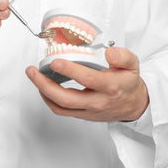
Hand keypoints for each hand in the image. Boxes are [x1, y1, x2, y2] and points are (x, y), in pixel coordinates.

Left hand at [25, 47, 148, 121]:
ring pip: (61, 106)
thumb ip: (123, 56)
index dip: (70, 70)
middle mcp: (97, 100)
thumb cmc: (128, 83)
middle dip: (45, 84)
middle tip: (33, 71)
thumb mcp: (132, 65)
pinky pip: (61, 111)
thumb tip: (110, 53)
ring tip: (34, 76)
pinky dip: (48, 100)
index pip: (87, 79)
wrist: (133, 105)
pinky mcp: (82, 114)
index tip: (56, 62)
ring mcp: (88, 110)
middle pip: (67, 98)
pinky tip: (43, 88)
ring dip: (43, 92)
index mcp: (109, 86)